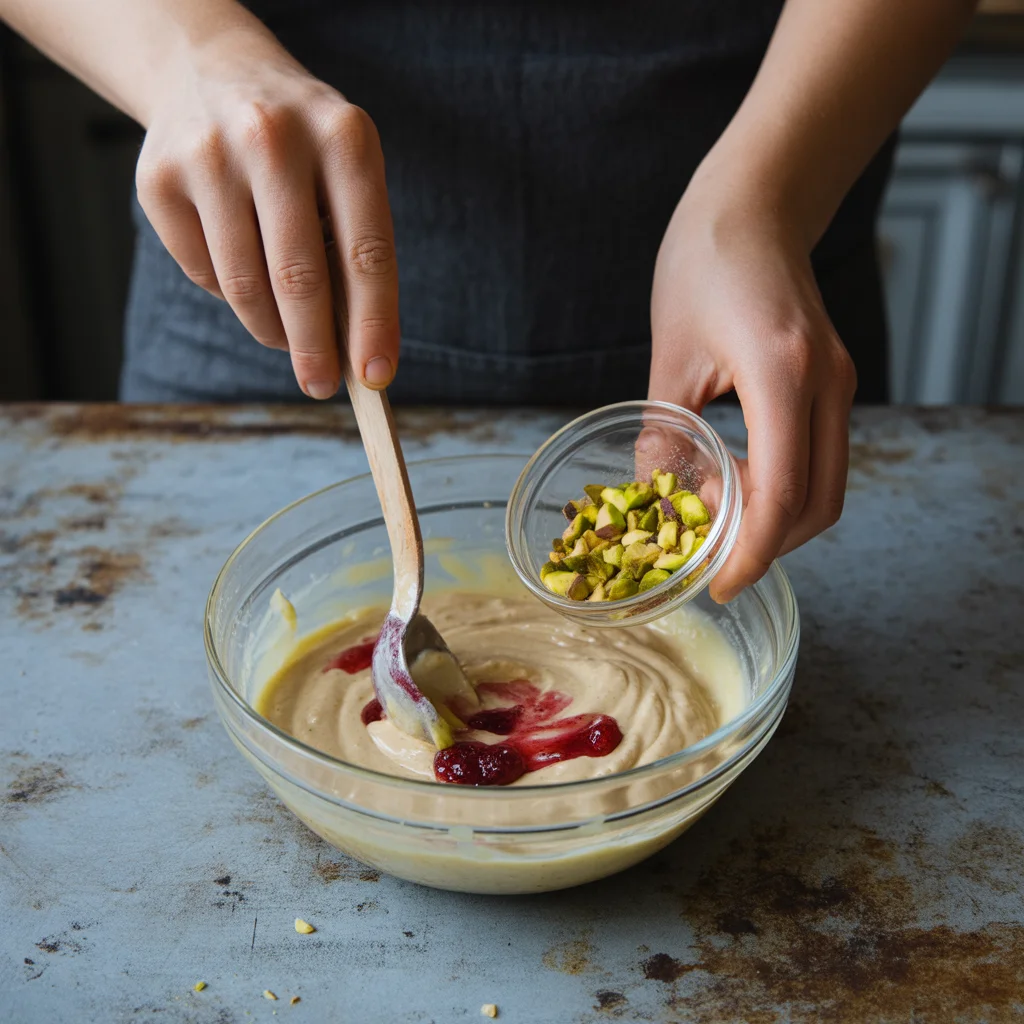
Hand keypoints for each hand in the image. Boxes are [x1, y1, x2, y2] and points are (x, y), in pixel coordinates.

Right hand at [135, 29, 397, 397]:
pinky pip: (202, 274)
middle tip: (320, 385)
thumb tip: (358, 350)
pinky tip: (240, 264)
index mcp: (343, 137)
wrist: (211, 71)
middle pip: (299, 277)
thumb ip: (356, 250)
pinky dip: (228, 293)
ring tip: (285, 335)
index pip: (365, 252)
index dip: (373, 323)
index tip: (375, 376)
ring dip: (270, 329)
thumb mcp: (346, 172)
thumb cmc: (301, 146)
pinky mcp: (157, 179)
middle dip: (314, 347)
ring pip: (244, 286)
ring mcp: (207, 155)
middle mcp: (273, 137)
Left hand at [649, 176, 856, 602]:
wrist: (756, 204)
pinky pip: (819, 456)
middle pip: (818, 504)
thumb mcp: (669, 353)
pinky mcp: (832, 380)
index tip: (718, 586)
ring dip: (777, 520)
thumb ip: (664, 433)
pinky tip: (737, 483)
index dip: (751, 553)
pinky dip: (784, 488)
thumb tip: (654, 499)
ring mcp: (838, 382)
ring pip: (826, 486)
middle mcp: (826, 382)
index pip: (782, 493)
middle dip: (767, 547)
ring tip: (718, 523)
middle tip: (713, 564)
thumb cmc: (704, 261)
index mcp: (783, 373)